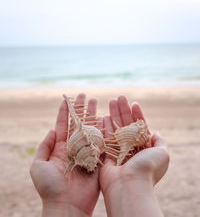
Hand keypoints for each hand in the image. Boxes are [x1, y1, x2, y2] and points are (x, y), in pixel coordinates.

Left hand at [30, 93, 99, 216]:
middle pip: (78, 124)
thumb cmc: (49, 187)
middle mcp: (74, 147)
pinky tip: (105, 117)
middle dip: (82, 109)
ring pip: (90, 129)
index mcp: (60, 148)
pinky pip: (101, 142)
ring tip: (96, 101)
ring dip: (93, 115)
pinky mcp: (97, 159)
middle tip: (86, 95)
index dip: (65, 111)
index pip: (63, 125)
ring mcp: (86, 152)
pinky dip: (103, 129)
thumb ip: (44, 146)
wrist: (66, 205)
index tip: (68, 98)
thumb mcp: (38, 165)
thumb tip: (52, 130)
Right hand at [100, 96, 168, 216]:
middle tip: (119, 97)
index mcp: (144, 148)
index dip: (137, 114)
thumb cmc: (147, 168)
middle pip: (127, 125)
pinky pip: (106, 138)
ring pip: (116, 129)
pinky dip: (105, 127)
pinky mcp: (107, 155)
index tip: (134, 103)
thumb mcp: (162, 153)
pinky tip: (104, 115)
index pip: (140, 126)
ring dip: (113, 114)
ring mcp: (119, 151)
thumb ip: (160, 141)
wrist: (130, 186)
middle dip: (123, 110)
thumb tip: (155, 133)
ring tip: (111, 101)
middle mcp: (131, 148)